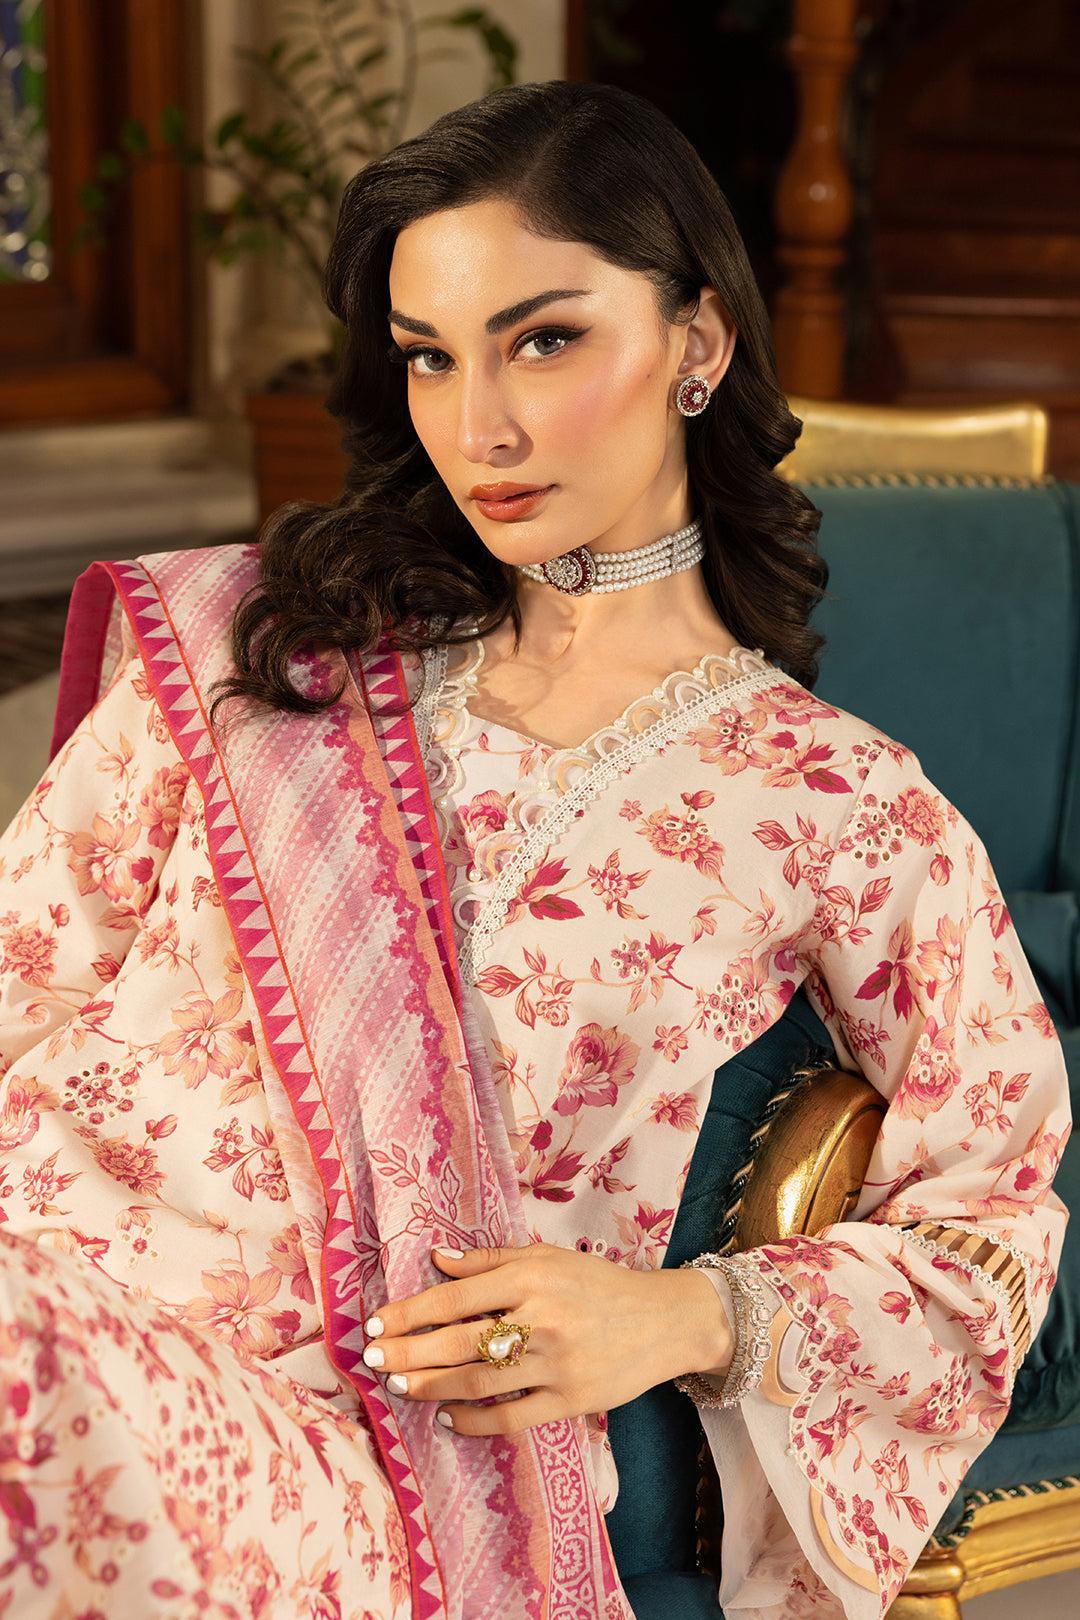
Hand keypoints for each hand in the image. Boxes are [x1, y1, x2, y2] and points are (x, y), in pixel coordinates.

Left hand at [361, 1241, 731, 1435]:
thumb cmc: (598, 1284)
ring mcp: (556, 1362)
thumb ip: (490, 1261)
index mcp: (532, 1277)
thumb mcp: (547, 1256)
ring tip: (398, 1386)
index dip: (410, 1313)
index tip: (374, 1324)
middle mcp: (542, 1318)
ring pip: (478, 1380)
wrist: (664, 1320)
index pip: (456, 1297)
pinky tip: (447, 1417)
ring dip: (431, 1386)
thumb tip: (435, 1259)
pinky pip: (511, 1416)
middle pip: (459, 1342)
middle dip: (408, 1352)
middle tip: (372, 1359)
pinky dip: (474, 1421)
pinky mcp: (571, 1399)